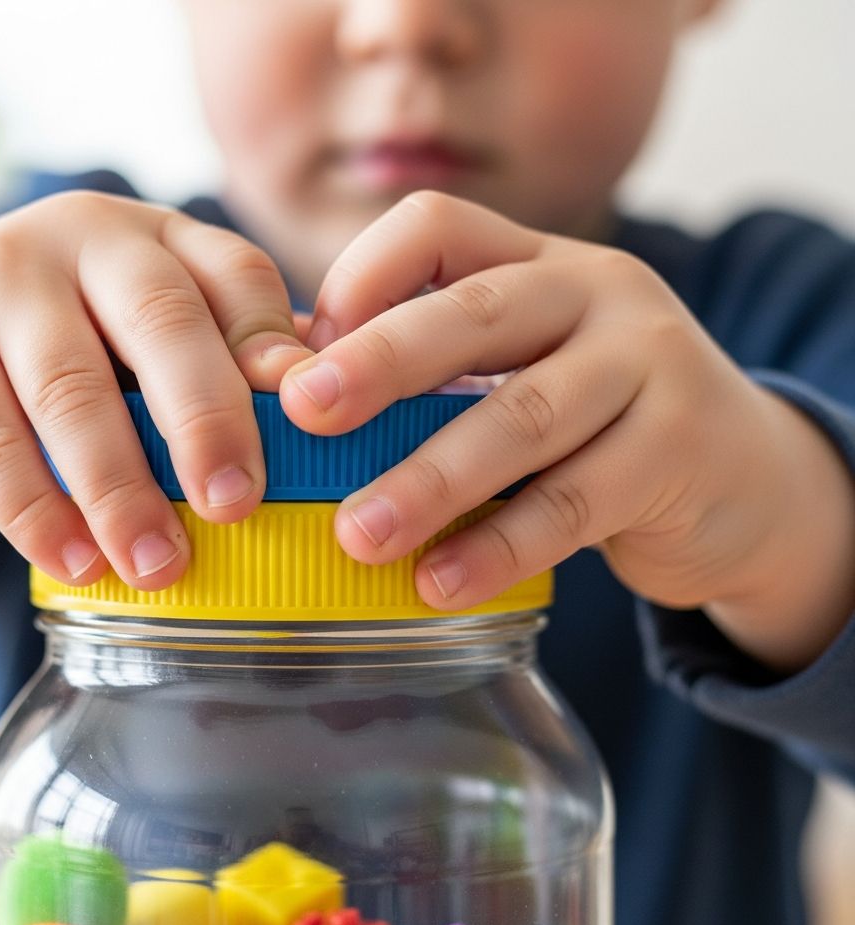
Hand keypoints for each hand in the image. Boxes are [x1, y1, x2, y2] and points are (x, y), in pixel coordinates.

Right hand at [0, 191, 313, 588]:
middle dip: (205, 418)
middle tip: (234, 504)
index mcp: (162, 240)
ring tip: (157, 564)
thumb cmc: (74, 348)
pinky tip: (75, 560)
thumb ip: (224, 364)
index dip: (274, 349)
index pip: (237, 277)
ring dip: (119, 488)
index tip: (310, 420)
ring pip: (70, 387)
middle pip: (161, 320)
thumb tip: (319, 413)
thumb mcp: (149, 339)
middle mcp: (86, 239)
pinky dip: (34, 508)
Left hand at [280, 192, 854, 669]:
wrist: (746, 479)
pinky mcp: (679, 450)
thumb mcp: (521, 371)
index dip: (361, 279)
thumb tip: (292, 381)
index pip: (437, 228)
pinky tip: (439, 582)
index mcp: (538, 263)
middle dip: (380, 364)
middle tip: (303, 414)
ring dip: (430, 480)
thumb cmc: (600, 425)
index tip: (303, 360)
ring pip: (522, 416)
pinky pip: (572, 503)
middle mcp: (596, 293)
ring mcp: (648, 365)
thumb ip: (432, 372)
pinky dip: (498, 546)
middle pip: (476, 311)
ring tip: (359, 535)